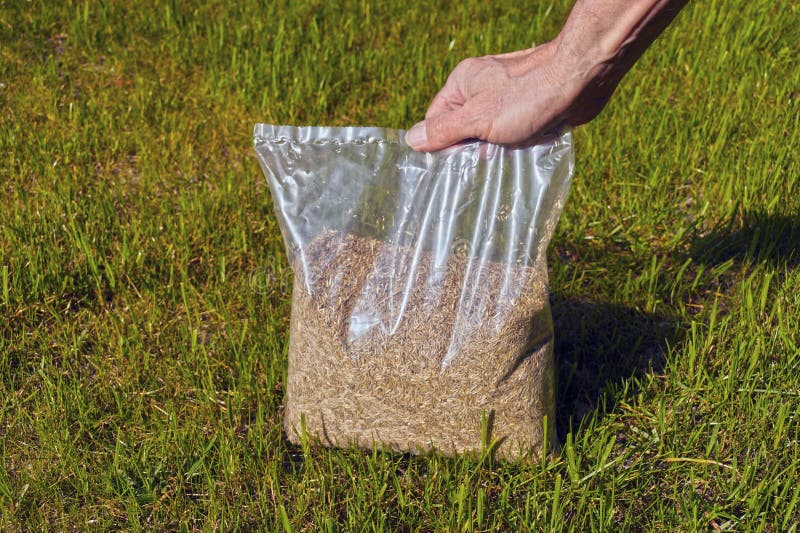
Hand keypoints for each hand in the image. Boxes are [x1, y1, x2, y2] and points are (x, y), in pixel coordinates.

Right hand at [405, 39, 618, 151]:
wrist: (581, 80)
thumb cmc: (528, 96)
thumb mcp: (478, 119)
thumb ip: (444, 131)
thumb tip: (411, 139)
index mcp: (463, 84)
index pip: (436, 120)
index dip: (441, 144)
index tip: (449, 166)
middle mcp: (482, 87)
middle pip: (463, 129)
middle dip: (473, 149)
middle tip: (481, 165)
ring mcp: (507, 97)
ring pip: (491, 134)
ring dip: (498, 149)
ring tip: (507, 156)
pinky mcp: (529, 108)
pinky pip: (514, 133)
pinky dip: (518, 144)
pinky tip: (524, 151)